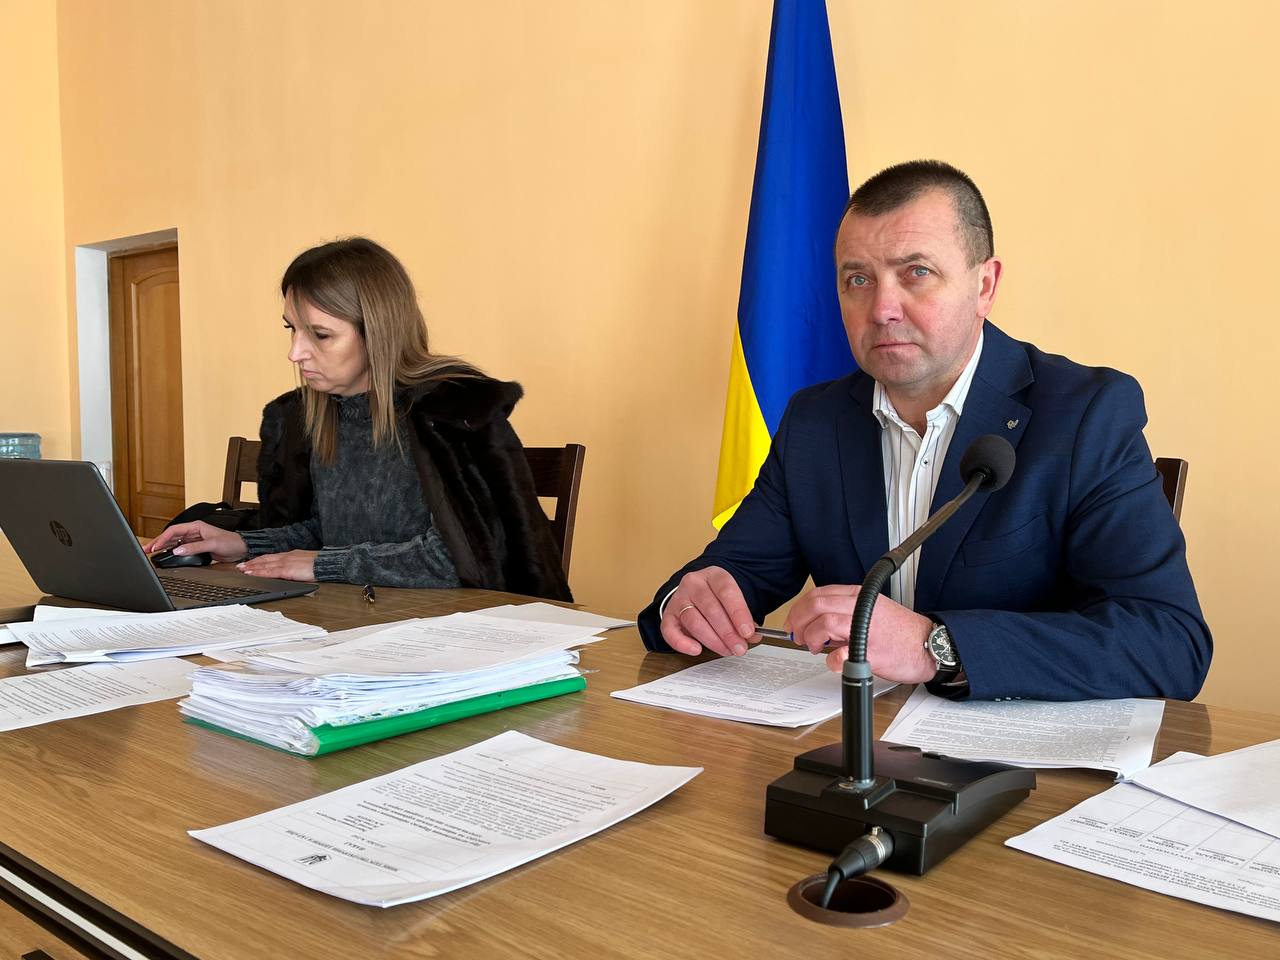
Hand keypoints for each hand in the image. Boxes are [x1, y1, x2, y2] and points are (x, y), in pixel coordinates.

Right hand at [146, 521, 247, 562]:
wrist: (241, 549)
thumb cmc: (231, 542)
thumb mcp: (213, 544)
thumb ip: (195, 548)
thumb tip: (177, 550)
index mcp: (196, 526)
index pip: (174, 530)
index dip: (162, 538)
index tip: (154, 546)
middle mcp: (193, 532)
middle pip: (171, 536)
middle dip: (157, 542)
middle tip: (145, 550)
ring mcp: (194, 540)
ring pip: (173, 542)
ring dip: (162, 547)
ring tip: (151, 553)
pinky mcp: (196, 548)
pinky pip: (180, 549)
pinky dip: (171, 552)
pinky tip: (165, 556)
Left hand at [237, 550, 318, 581]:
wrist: (327, 563)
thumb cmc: (321, 565)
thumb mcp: (307, 563)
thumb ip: (298, 566)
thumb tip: (294, 572)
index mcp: (292, 555)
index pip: (272, 557)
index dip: (261, 560)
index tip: (252, 562)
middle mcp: (286, 557)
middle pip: (266, 559)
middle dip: (252, 562)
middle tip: (241, 566)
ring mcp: (286, 562)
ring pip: (265, 564)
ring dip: (252, 567)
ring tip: (242, 570)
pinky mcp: (287, 569)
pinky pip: (269, 571)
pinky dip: (259, 572)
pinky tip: (252, 573)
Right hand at [659, 566, 757, 657]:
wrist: (696, 593)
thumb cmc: (717, 598)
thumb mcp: (733, 601)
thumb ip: (743, 618)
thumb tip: (751, 637)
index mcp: (713, 575)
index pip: (726, 591)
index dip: (738, 613)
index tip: (748, 632)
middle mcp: (693, 584)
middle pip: (711, 609)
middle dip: (728, 633)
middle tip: (740, 648)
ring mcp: (678, 599)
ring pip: (693, 621)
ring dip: (712, 640)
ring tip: (726, 650)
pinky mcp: (668, 615)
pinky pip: (670, 631)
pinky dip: (682, 643)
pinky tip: (696, 650)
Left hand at [784, 584, 935, 681]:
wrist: (928, 644)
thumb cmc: (901, 631)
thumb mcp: (871, 609)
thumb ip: (845, 611)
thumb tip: (817, 621)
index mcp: (859, 596)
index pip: (819, 594)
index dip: (799, 608)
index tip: (794, 621)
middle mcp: (861, 608)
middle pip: (816, 605)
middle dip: (799, 621)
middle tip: (798, 635)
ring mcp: (866, 628)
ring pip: (824, 624)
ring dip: (812, 637)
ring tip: (815, 647)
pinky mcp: (871, 651)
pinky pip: (842, 654)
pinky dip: (832, 660)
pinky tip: (835, 662)